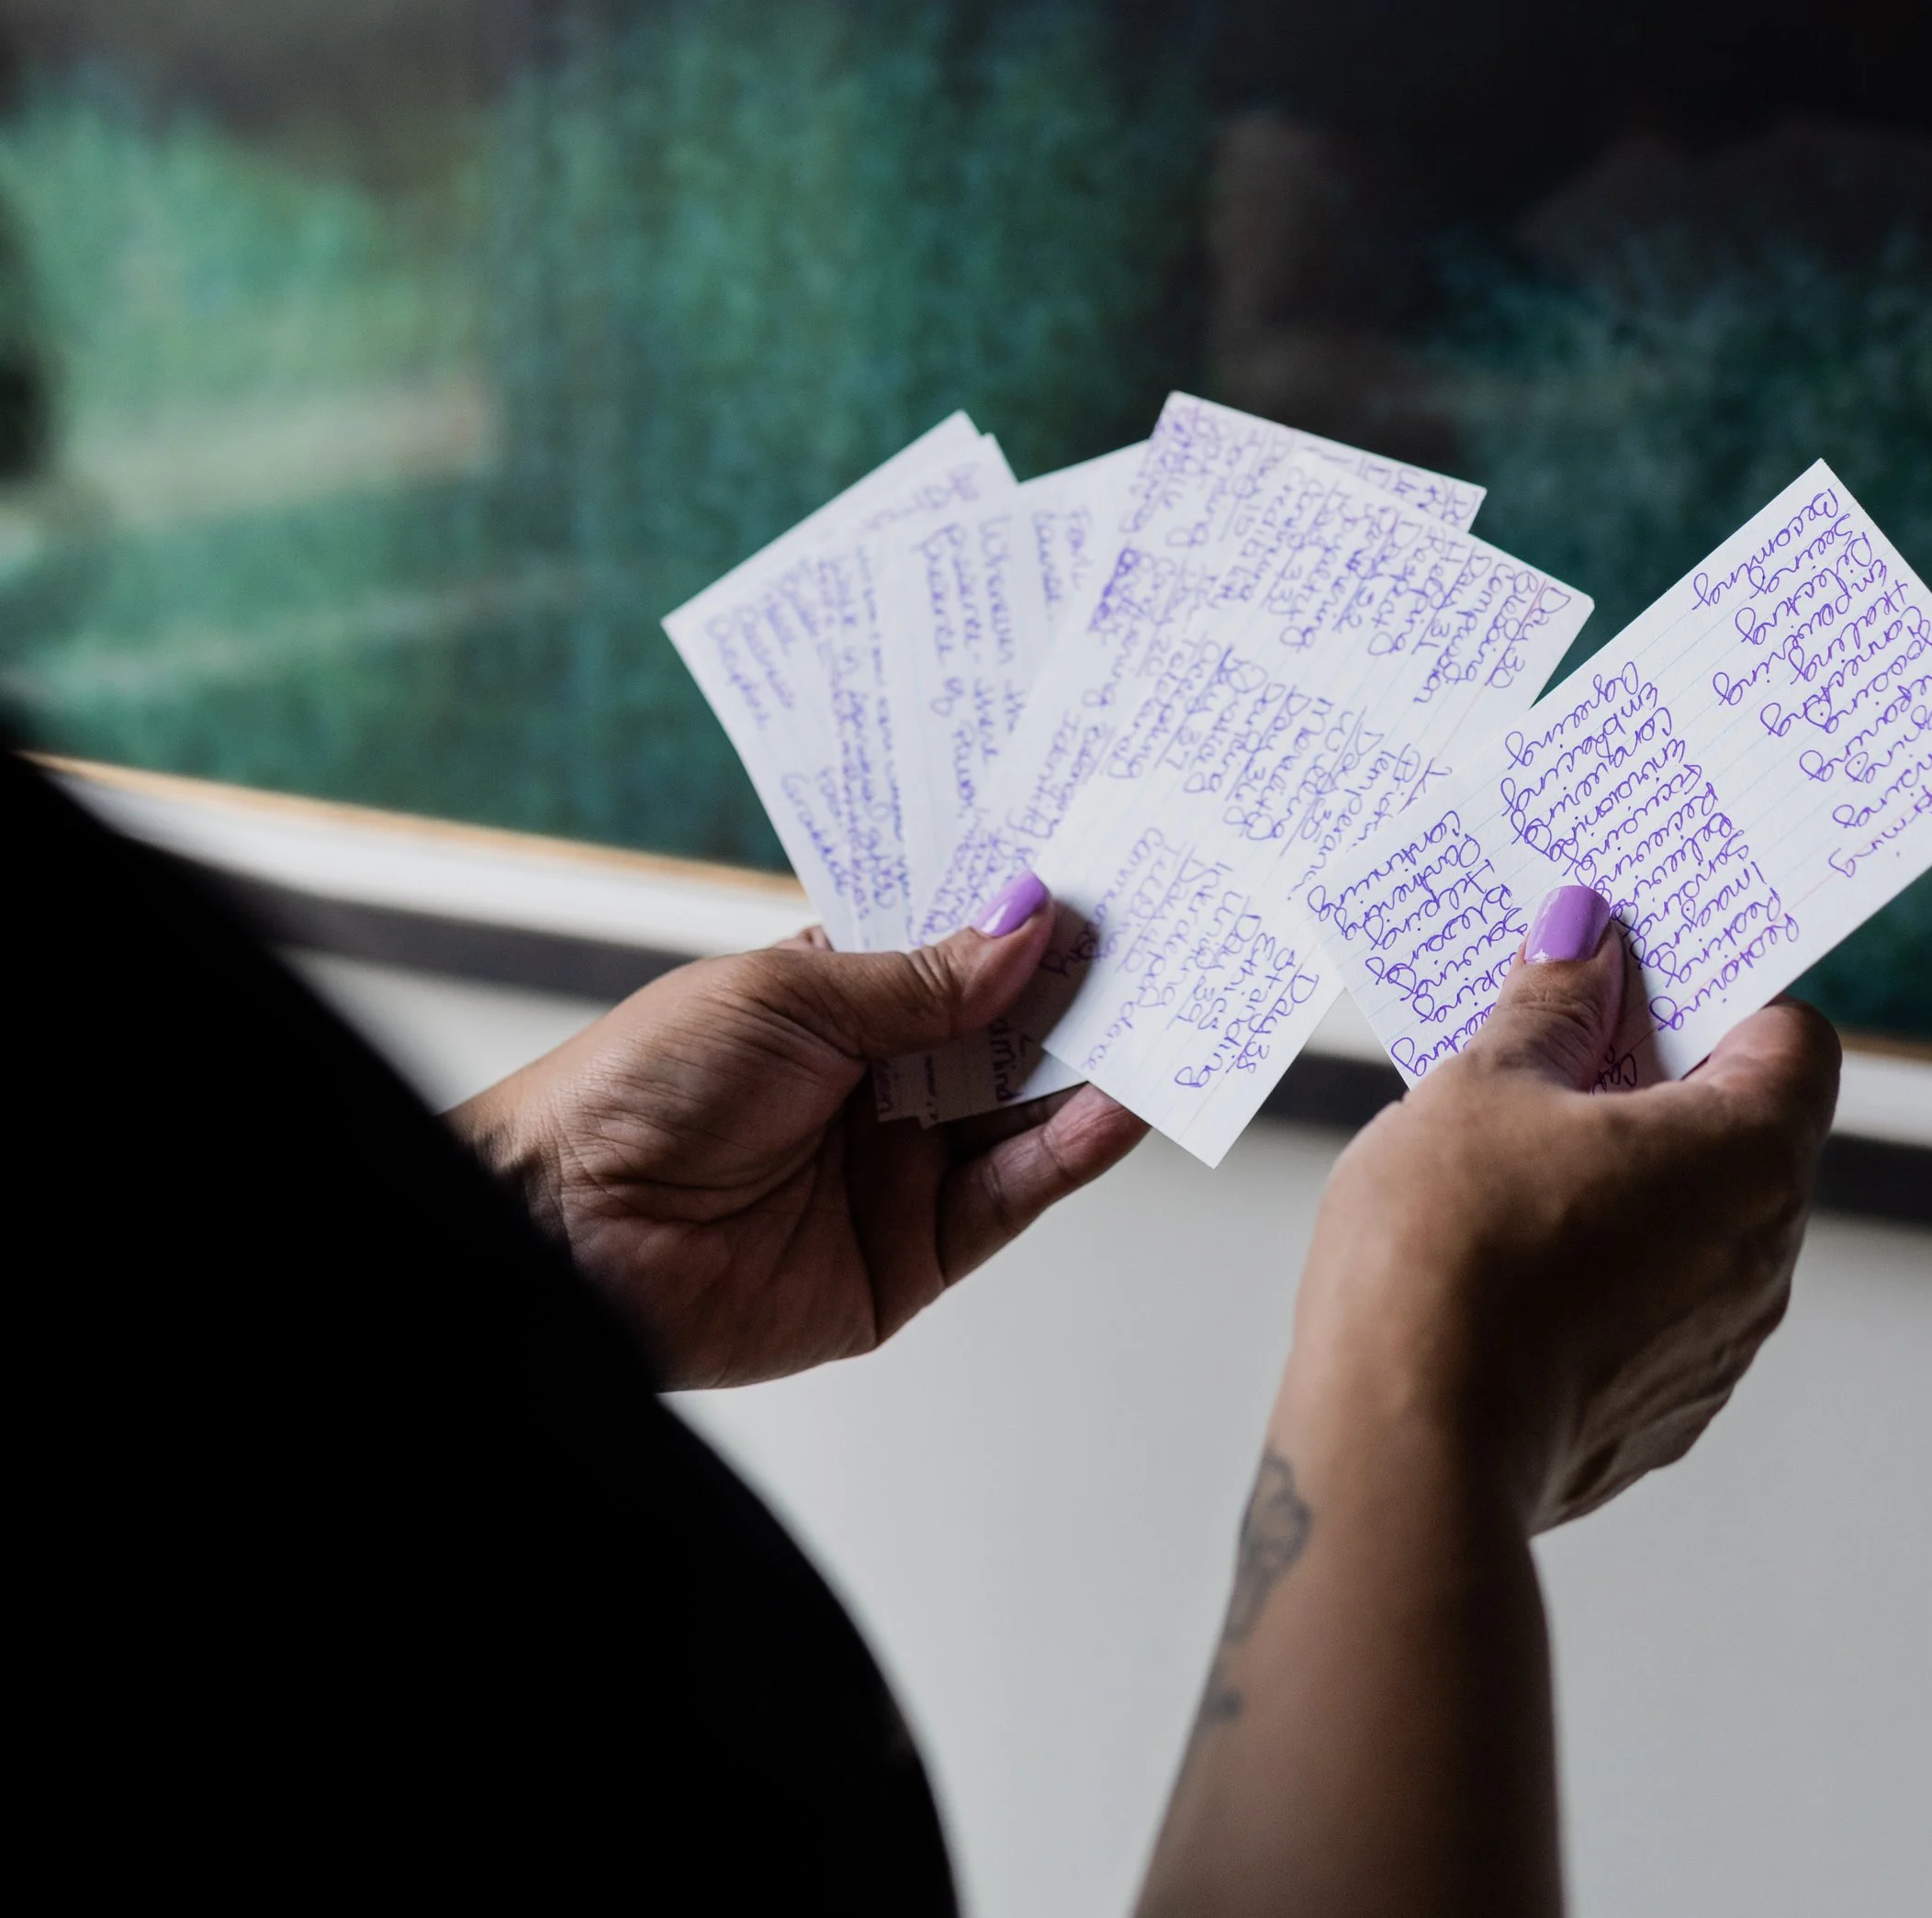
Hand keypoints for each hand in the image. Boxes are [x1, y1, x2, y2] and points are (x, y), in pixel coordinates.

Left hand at [446, 877, 1145, 1388]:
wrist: (563, 1232)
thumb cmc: (638, 1088)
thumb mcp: (790, 999)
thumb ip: (925, 978)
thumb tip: (1032, 919)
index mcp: (839, 1003)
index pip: (959, 954)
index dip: (1026, 919)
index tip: (1103, 873)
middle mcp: (880, 1084)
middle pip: (1008, 1032)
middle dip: (1082, 987)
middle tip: (1166, 932)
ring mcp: (902, 1170)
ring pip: (1027, 1111)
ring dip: (1099, 1063)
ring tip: (1170, 1008)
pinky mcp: (914, 1256)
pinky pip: (1014, 1195)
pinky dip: (1075, 1148)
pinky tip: (1119, 1099)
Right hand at [1292, 891, 1840, 1531]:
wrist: (1404, 1441)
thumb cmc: (1452, 1250)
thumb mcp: (1486, 1083)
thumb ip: (1549, 1005)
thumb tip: (1581, 940)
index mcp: (1749, 1158)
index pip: (1791, 1037)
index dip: (1716, 993)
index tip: (1632, 973)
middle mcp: (1762, 1260)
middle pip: (1738, 1129)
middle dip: (1647, 1078)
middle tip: (1546, 1045)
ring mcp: (1715, 1350)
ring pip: (1689, 1221)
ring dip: (1618, 1174)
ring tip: (1504, 1154)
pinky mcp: (1657, 1414)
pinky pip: (1648, 1304)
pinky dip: (1595, 1263)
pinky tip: (1500, 1252)